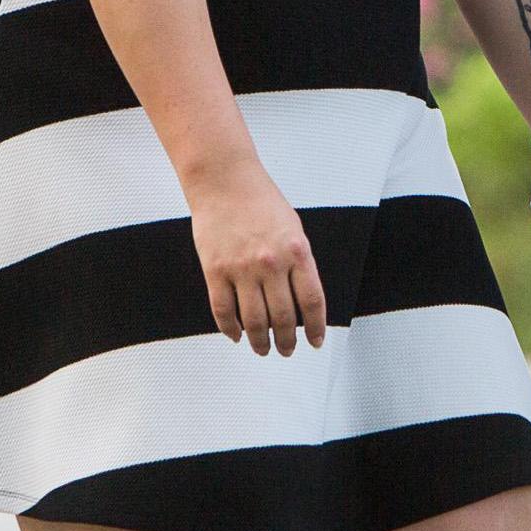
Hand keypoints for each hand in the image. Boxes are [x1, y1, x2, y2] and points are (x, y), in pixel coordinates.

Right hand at [189, 161, 328, 356]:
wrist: (224, 181)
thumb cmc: (261, 202)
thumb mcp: (293, 229)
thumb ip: (299, 263)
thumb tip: (302, 301)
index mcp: (297, 251)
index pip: (312, 301)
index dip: (315, 327)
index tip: (315, 342)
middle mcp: (271, 263)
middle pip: (282, 317)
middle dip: (286, 341)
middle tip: (286, 350)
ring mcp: (241, 268)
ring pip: (253, 321)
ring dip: (260, 341)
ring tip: (263, 349)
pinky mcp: (215, 270)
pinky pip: (223, 310)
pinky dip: (230, 329)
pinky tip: (237, 336)